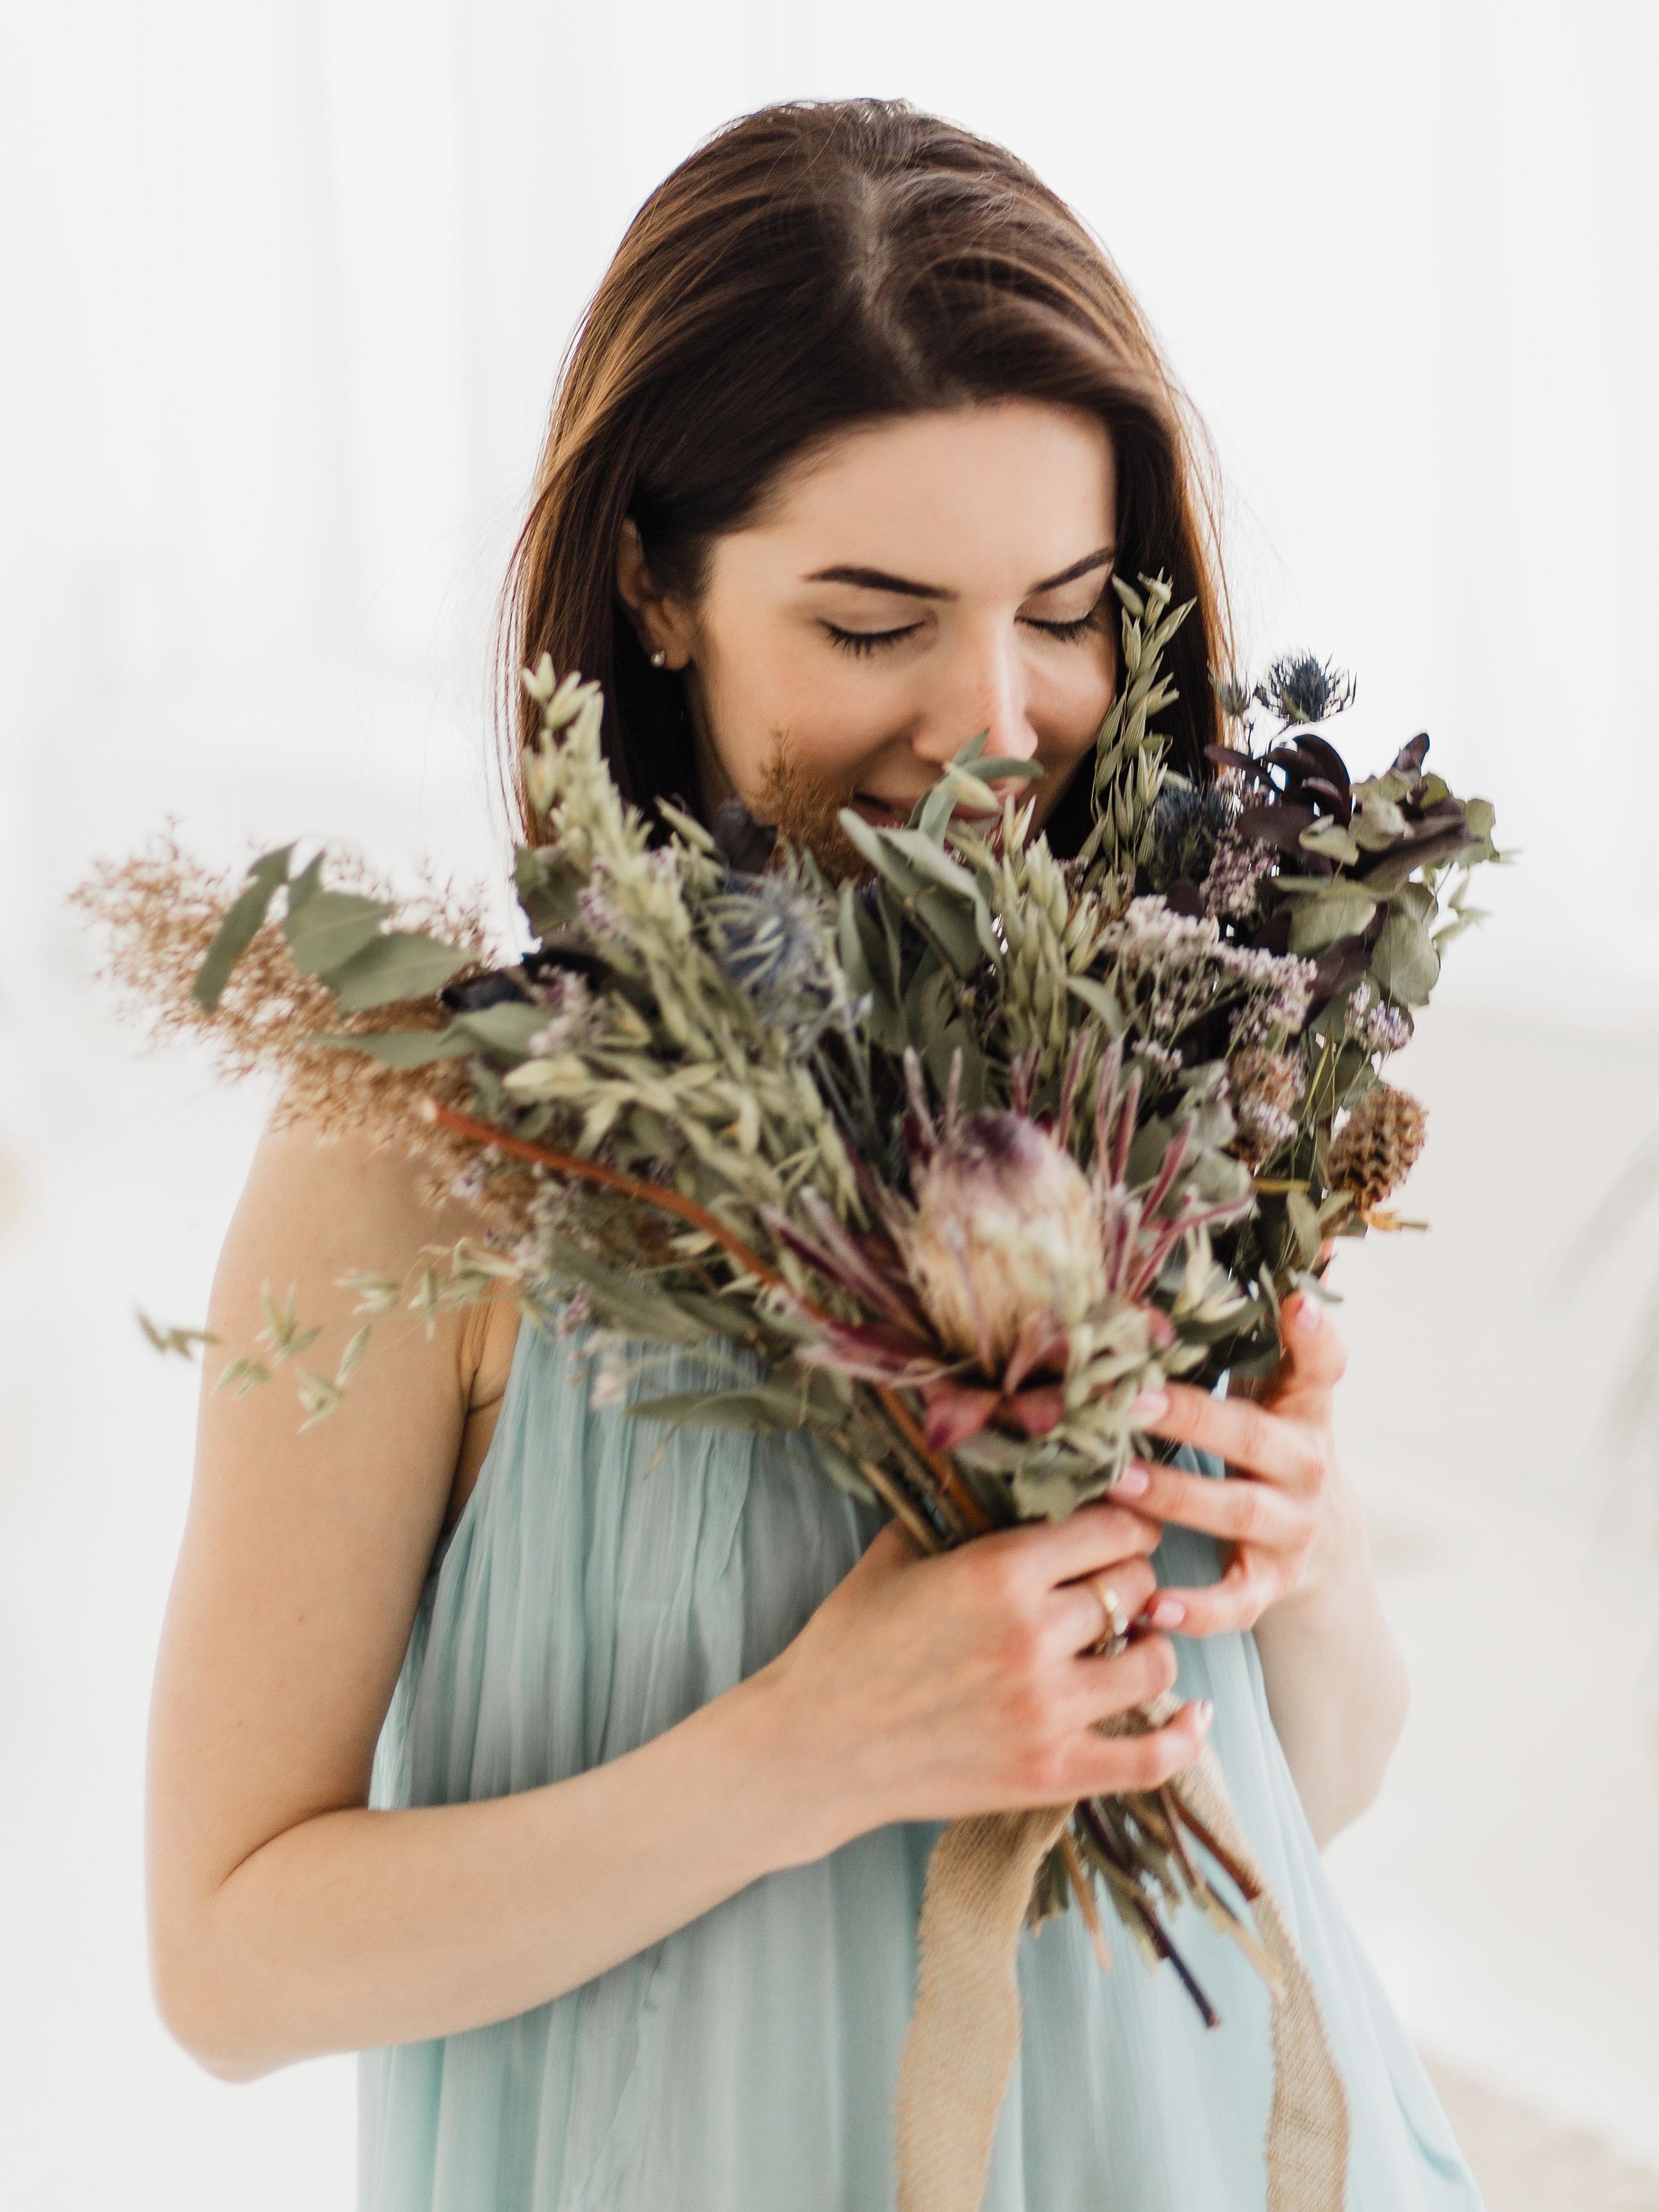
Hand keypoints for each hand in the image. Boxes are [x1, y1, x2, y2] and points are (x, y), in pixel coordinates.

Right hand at [754, 1501, 1215, 1852]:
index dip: (1125, 1520)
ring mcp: (1048, 1711)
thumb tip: (1012, 1466)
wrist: (814, 1745)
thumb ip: (961, 1510)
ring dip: (1147, 1645)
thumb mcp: (897, 1553)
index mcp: (999, 1572)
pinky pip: (1151, 1759)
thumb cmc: (849, 1641)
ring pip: (1155, 1661)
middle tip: (1111, 1583)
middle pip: (1136, 1586)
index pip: (1113, 1526)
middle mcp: (1034, 1637)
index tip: (1120, 1525)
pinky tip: (1195, 1717)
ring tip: (1123, 1642)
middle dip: (1129, 1578)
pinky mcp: (1051, 1774)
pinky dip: (1184, 1737)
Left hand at [1114, 1290, 1347, 1638]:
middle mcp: (1305, 1469)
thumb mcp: (1278, 1396)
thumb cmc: (1272, 1452)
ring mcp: (1292, 1532)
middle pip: (1255, 1440)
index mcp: (1305, 1413)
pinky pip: (1235, 1602)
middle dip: (1194, 1420)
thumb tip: (1300, 1244)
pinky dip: (1195, 1607)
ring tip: (1116, 1483)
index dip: (1313, 1337)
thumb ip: (1263, 1335)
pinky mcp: (1272, 1588)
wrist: (1325, 1556)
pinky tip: (1151, 1604)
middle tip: (1130, 1403)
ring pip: (1235, 1513)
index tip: (1295, 1303)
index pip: (1322, 1368)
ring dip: (1174, 1497)